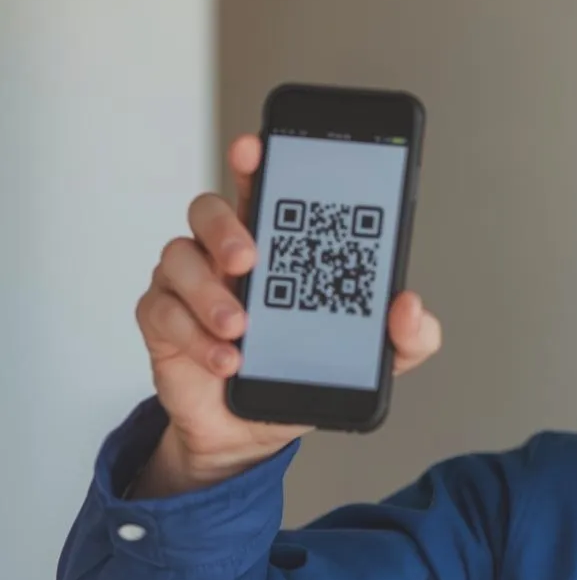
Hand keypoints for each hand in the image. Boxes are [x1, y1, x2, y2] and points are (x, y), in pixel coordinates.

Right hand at [131, 134, 441, 496]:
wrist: (251, 432)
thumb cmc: (302, 371)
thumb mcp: (373, 358)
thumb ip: (407, 335)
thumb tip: (411, 306)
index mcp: (277, 246)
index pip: (263, 188)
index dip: (255, 161)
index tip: (255, 147)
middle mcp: (226, 255)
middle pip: (209, 210)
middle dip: (226, 227)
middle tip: (251, 259)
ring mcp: (190, 284)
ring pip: (178, 257)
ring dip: (210, 293)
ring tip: (243, 328)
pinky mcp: (163, 321)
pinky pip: (164, 312)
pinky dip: (196, 337)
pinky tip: (227, 359)